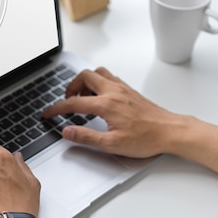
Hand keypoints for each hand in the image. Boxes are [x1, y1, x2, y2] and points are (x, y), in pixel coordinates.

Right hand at [44, 66, 217, 187]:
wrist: (171, 131)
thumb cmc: (146, 138)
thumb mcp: (112, 144)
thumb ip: (86, 137)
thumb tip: (67, 132)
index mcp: (106, 104)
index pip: (74, 102)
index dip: (56, 108)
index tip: (47, 113)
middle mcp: (113, 91)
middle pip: (84, 76)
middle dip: (70, 87)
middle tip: (67, 101)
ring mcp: (122, 88)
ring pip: (98, 73)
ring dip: (85, 81)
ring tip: (82, 97)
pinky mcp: (130, 91)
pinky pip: (109, 77)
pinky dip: (98, 82)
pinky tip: (100, 97)